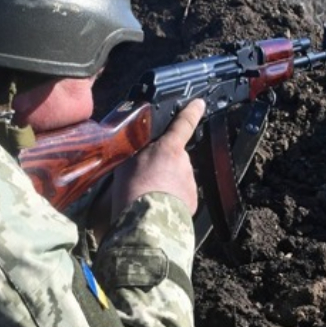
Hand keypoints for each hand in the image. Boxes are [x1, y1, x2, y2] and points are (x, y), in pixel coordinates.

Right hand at [110, 99, 205, 217]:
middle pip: (174, 158)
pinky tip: (157, 207)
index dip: (191, 112)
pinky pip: (181, 196)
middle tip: (144, 179)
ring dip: (166, 185)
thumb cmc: (132, 193)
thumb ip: (136, 152)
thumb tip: (135, 151)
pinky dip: (171, 200)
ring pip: (178, 178)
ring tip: (147, 197)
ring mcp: (189, 182)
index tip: (199, 104)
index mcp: (168, 148)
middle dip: (163, 166)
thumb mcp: (125, 164)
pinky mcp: (191, 201)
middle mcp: (183, 163)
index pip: (183, 124)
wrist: (146, 222)